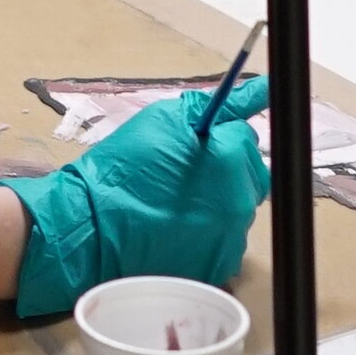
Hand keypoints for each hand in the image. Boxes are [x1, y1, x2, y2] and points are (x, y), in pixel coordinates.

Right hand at [0, 81, 271, 321]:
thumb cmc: (123, 169)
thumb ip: (216, 108)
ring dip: (220, 202)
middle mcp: (241, 200)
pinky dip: (210, 234)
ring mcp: (232, 238)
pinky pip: (227, 241)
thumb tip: (263, 88)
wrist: (92, 229)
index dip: (218, 137)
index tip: (194, 145)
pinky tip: (179, 229)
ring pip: (240, 209)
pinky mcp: (219, 266)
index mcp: (230, 158)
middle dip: (229, 169)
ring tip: (177, 205)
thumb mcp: (162, 121)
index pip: (246, 136)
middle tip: (187, 174)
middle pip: (253, 174)